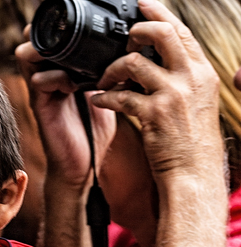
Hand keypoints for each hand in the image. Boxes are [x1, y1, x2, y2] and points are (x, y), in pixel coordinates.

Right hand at [16, 28, 115, 188]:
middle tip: (68, 29)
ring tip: (67, 54)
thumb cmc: (93, 134)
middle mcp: (49, 78)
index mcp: (63, 72)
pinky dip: (54, 77)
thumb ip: (110, 73)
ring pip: (29, 55)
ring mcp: (42, 92)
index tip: (81, 20)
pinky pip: (39, 81)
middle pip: (38, 41)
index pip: (55, 40)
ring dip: (46, 50)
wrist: (82, 168)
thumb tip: (130, 50)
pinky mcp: (41, 107)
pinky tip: (72, 84)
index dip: (61, 27)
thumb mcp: (106, 95)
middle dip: (49, 31)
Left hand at [90, 0, 222, 183]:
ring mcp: (172, 95)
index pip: (182, 32)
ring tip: (104, 78)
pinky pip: (122, 97)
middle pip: (162, 34)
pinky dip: (106, 97)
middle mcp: (190, 79)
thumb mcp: (198, 103)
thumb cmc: (192, 144)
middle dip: (137, 30)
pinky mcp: (153, 115)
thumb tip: (161, 62)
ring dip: (113, 68)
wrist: (193, 175)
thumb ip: (184, 79)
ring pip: (136, 62)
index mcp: (203, 73)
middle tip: (122, 38)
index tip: (142, 6)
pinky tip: (98, 99)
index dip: (159, 15)